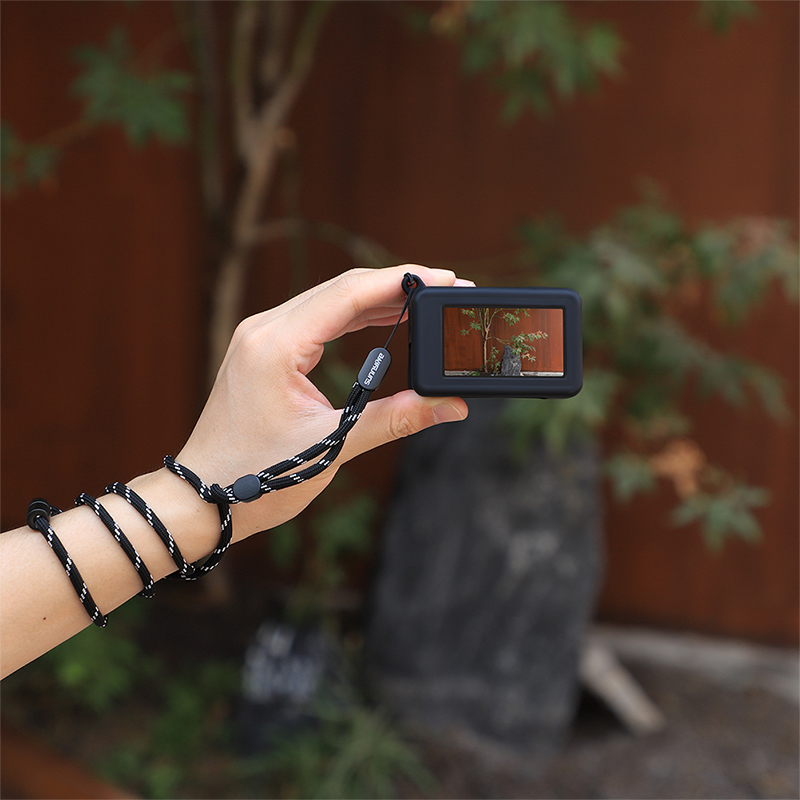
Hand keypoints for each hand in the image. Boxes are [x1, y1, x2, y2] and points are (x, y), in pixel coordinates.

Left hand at [175, 265, 469, 540]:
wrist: (202, 497)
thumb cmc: (253, 477)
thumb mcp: (331, 446)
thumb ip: (394, 419)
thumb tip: (447, 405)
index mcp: (275, 345)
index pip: (349, 294)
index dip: (401, 282)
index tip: (444, 280)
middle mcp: (265, 330)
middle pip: (342, 288)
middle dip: (396, 285)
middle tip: (445, 289)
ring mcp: (262, 337)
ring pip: (330, 300)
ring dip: (377, 299)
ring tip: (423, 302)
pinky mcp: (265, 350)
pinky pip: (316, 319)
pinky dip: (353, 317)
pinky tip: (383, 320)